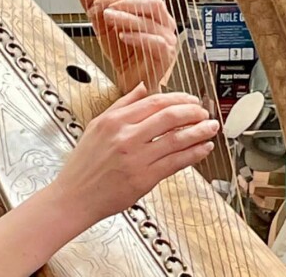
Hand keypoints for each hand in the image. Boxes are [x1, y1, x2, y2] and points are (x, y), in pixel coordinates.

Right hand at [52, 84, 217, 224]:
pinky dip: (193, 153)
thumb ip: (121, 105)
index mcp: (113, 120)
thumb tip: (142, 88)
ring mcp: (136, 158)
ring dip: (199, 131)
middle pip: (169, 116)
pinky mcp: (144, 179)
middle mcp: (125, 136)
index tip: (191, 100)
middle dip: (193, 112)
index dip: (178, 99)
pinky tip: (203, 148)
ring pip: (176, 139)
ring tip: (211, 128)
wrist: (74, 196)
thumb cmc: (84, 165)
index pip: (154, 102)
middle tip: (204, 112)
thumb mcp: (96, 126)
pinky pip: (175, 162)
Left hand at [78, 0, 177, 93]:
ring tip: (108, 19)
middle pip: (151, 1)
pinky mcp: (166, 55)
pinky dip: (138, 37)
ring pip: (151, 21)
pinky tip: (123, 36)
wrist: (130, 82)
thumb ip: (95, 9)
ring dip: (126, 18)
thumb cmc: (123, 55)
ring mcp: (167, 38)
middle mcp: (162, 21)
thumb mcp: (104, 29)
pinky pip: (157, 42)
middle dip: (125, 2)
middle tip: (105, 8)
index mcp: (148, 10)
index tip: (95, 3)